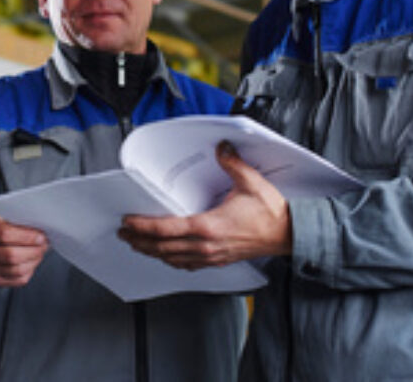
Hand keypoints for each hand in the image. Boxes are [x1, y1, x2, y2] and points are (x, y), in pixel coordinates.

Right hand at [0, 212, 48, 286]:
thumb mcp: (3, 216)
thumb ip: (19, 220)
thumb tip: (41, 229)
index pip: (4, 233)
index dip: (26, 236)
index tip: (40, 236)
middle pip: (10, 255)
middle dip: (33, 251)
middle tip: (44, 245)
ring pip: (16, 269)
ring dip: (34, 261)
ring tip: (40, 252)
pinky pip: (18, 279)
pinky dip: (30, 270)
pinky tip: (33, 260)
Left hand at [117, 142, 291, 269]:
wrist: (289, 234)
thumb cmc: (272, 213)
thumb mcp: (250, 181)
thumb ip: (232, 162)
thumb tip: (221, 147)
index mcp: (209, 226)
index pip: (166, 229)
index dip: (143, 227)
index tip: (128, 222)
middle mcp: (206, 245)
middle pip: (163, 248)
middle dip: (139, 241)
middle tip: (123, 234)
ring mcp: (212, 256)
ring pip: (172, 259)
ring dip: (152, 252)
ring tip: (137, 245)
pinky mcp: (218, 261)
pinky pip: (188, 265)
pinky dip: (171, 260)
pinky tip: (166, 256)